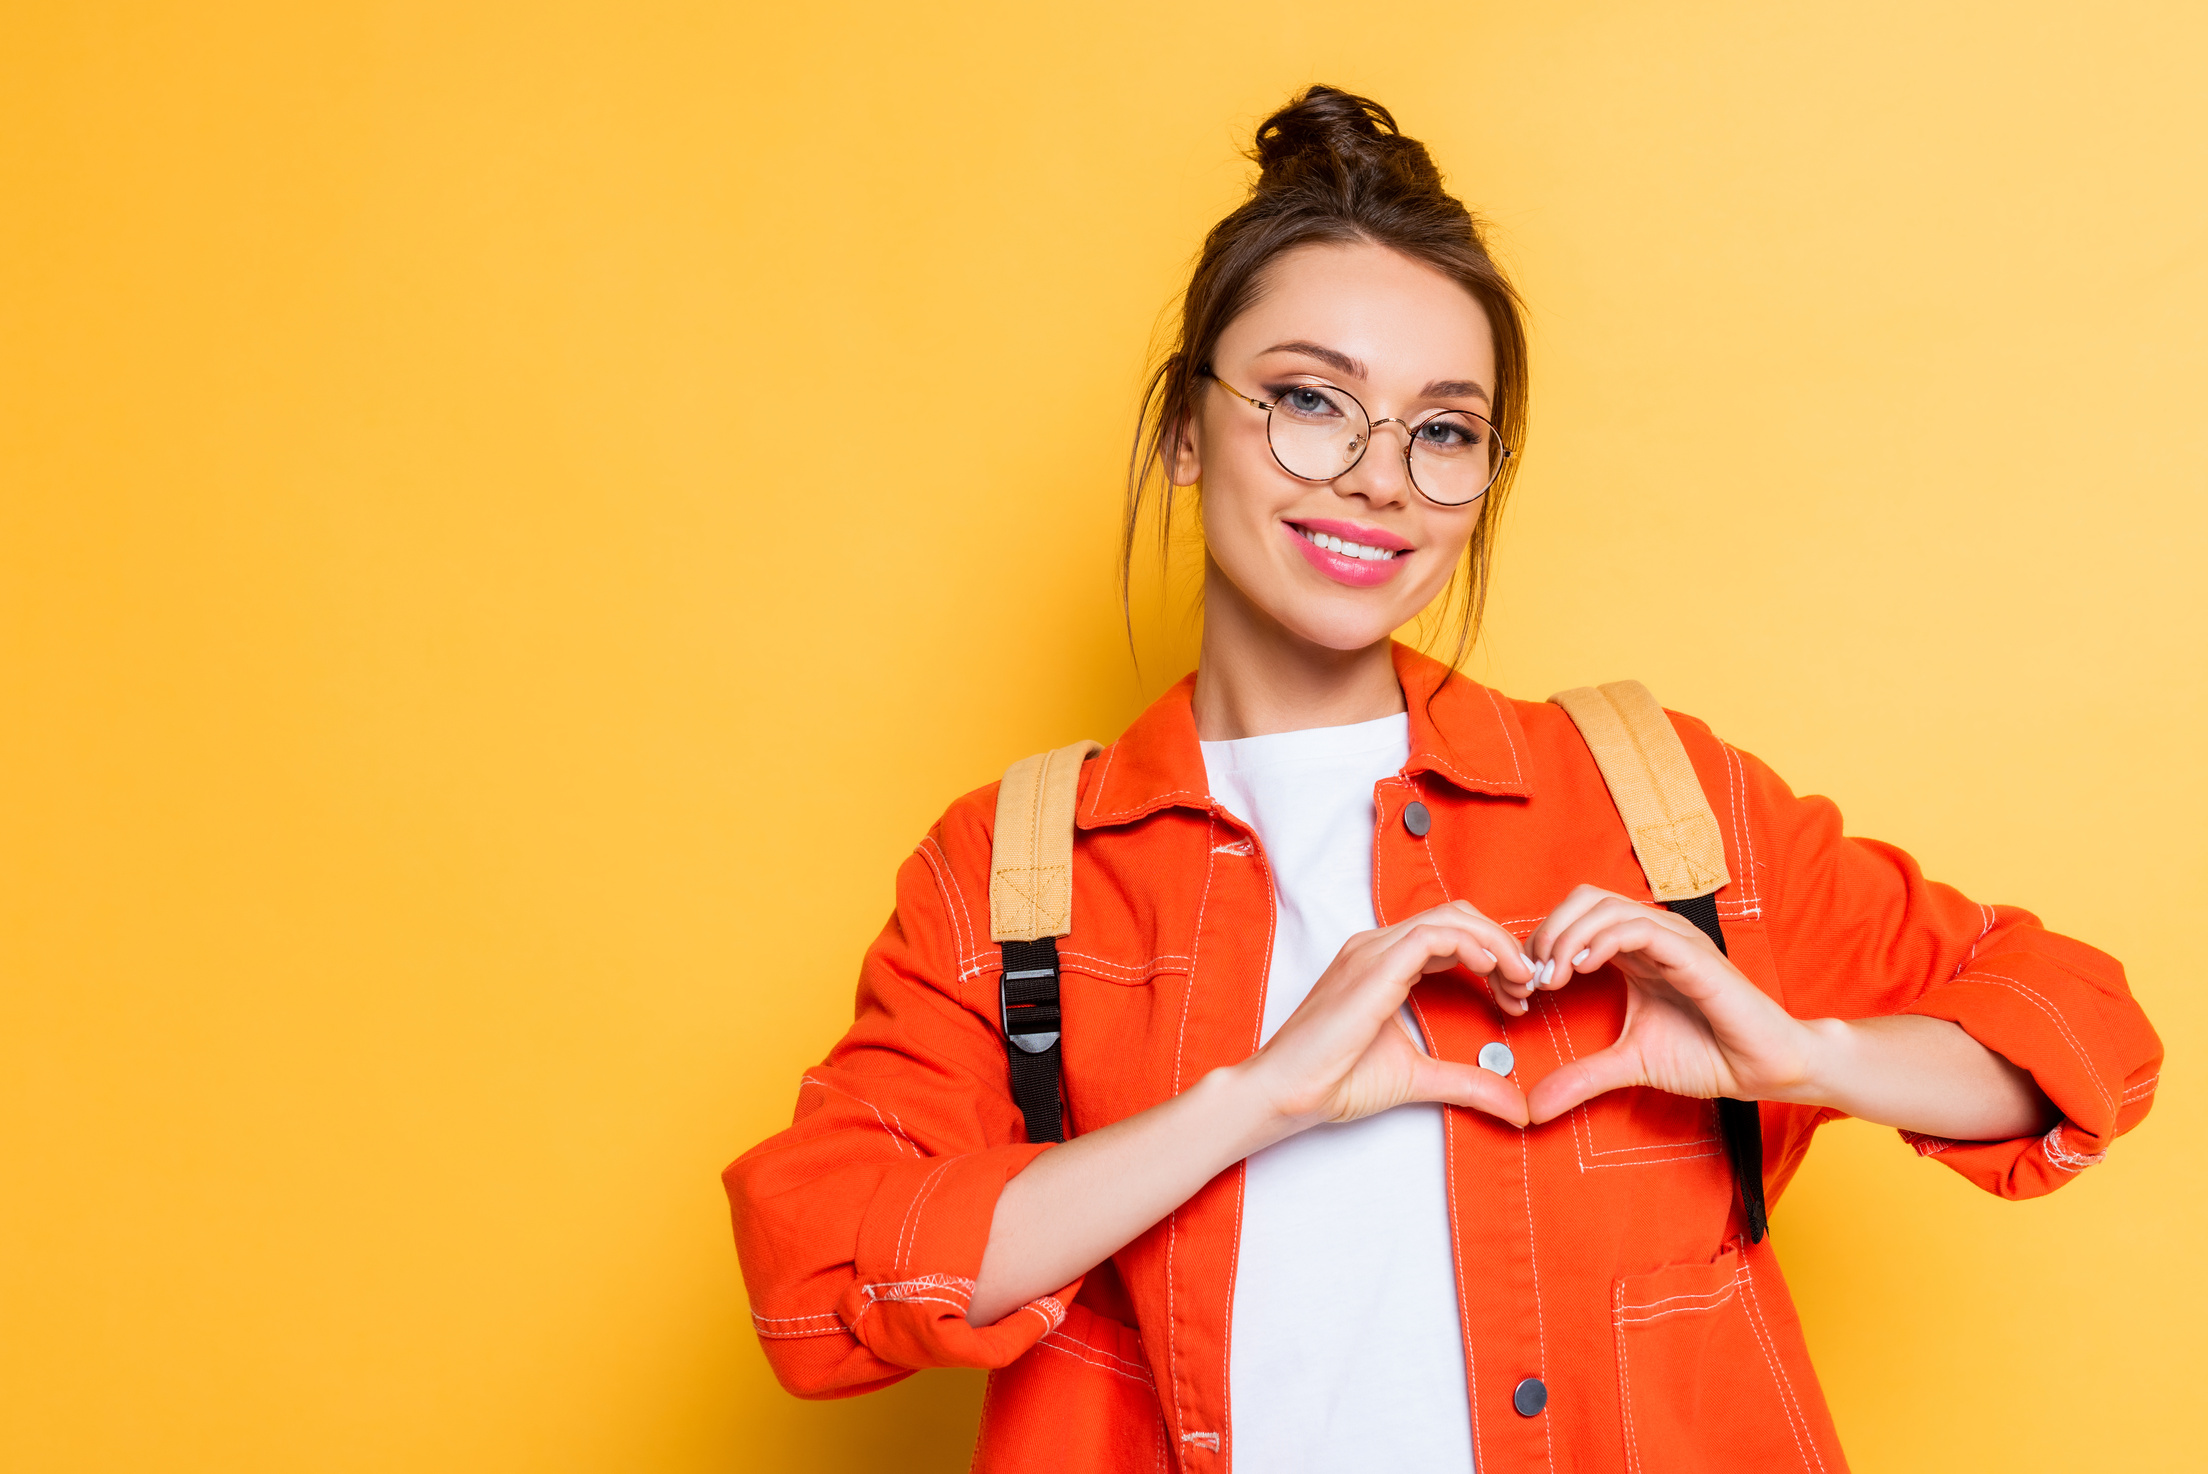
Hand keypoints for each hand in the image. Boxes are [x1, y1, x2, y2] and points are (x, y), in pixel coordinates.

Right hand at [1236, 901, 1534, 1131]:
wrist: (1288, 1092)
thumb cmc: (1334, 1080)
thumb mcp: (1419, 1078)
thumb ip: (1468, 1082)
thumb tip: (1516, 1105)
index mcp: (1383, 963)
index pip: (1451, 935)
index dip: (1493, 956)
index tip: (1517, 996)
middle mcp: (1377, 947)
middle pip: (1457, 916)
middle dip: (1501, 945)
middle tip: (1527, 985)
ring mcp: (1373, 951)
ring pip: (1450, 918)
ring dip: (1495, 944)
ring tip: (1519, 980)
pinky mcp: (1374, 965)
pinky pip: (1434, 935)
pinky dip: (1473, 946)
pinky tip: (1492, 972)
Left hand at [1515, 885, 1818, 1124]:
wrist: (1764, 1068)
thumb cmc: (1708, 1055)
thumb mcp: (1628, 1064)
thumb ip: (1582, 1077)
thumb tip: (1532, 1108)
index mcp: (1635, 951)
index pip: (1577, 917)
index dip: (1543, 942)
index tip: (1524, 986)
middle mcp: (1651, 936)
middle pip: (1584, 899)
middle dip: (1548, 932)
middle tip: (1532, 978)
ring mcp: (1673, 939)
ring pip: (1606, 907)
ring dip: (1568, 937)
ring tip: (1553, 977)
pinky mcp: (1692, 954)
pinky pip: (1640, 928)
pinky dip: (1603, 941)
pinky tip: (1582, 968)